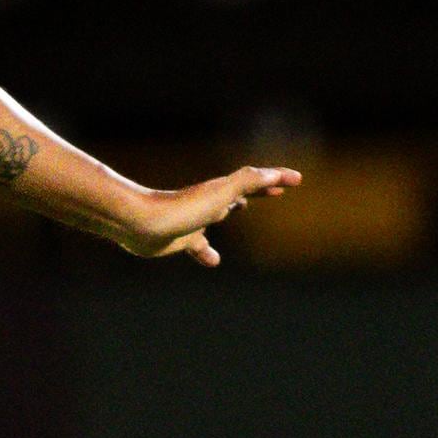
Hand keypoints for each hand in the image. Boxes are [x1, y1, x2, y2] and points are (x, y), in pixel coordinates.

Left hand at [119, 164, 301, 264]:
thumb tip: (275, 176)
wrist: (142, 224)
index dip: (276, 179)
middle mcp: (209, 203)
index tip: (295, 179)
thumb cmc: (182, 208)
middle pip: (239, 192)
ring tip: (242, 209)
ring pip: (218, 214)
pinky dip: (208, 252)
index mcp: (222, 190)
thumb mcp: (222, 193)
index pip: (255, 181)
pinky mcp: (180, 239)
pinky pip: (199, 246)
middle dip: (257, 189)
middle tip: (274, 189)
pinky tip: (214, 261)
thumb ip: (248, 182)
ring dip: (231, 211)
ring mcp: (194, 220)